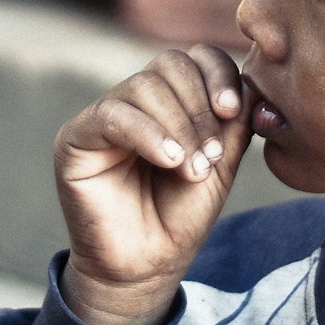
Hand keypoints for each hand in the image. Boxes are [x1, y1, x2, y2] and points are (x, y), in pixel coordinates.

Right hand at [54, 44, 251, 324]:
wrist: (147, 266)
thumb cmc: (181, 216)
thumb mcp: (219, 164)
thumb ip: (232, 122)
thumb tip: (250, 83)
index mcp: (171, 99)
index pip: (195, 57)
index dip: (218, 74)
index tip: (233, 110)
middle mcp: (135, 99)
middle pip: (170, 65)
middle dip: (199, 107)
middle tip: (211, 155)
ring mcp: (103, 115)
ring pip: (143, 86)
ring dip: (178, 127)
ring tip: (192, 169)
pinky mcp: (75, 137)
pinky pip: (112, 115)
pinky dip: (147, 134)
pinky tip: (168, 160)